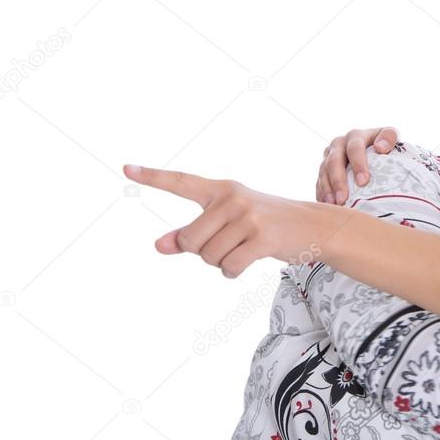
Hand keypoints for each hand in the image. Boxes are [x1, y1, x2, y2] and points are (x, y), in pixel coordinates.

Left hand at [123, 164, 326, 277]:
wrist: (313, 225)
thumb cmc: (265, 223)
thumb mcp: (229, 222)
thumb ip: (191, 233)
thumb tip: (158, 246)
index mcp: (221, 190)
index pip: (181, 182)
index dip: (152, 176)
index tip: (126, 168)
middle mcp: (232, 199)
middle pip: (190, 240)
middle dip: (202, 253)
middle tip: (226, 245)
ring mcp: (248, 217)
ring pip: (209, 256)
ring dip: (221, 263)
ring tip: (242, 250)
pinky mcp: (261, 238)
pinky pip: (228, 267)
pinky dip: (233, 272)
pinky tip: (247, 262)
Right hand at [316, 126, 398, 203]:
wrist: (371, 147)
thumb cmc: (384, 144)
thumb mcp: (390, 135)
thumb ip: (389, 136)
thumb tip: (380, 147)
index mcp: (355, 136)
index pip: (354, 148)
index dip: (358, 164)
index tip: (363, 182)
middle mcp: (338, 144)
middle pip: (334, 161)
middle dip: (338, 180)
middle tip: (343, 198)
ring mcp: (328, 157)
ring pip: (323, 172)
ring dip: (327, 189)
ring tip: (334, 204)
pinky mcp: (323, 170)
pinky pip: (318, 182)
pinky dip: (322, 193)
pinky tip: (328, 205)